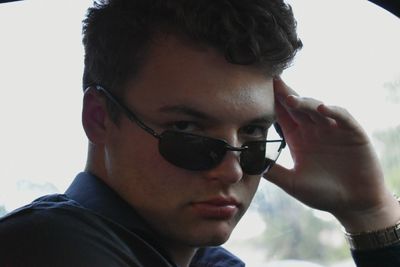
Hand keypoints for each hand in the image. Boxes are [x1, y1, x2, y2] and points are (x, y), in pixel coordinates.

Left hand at [265, 78, 399, 231]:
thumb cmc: (324, 195)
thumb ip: (275, 172)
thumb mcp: (294, 184)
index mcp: (297, 139)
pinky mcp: (352, 132)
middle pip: (298, 107)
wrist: (354, 203)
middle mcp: (313, 130)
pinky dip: (333, 111)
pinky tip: (322, 109)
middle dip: (285, 94)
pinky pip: (342, 117)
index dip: (273, 103)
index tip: (259, 90)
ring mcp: (332, 129)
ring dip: (305, 102)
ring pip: (317, 108)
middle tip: (272, 81)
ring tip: (290, 100)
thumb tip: (250, 163)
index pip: (282, 116)